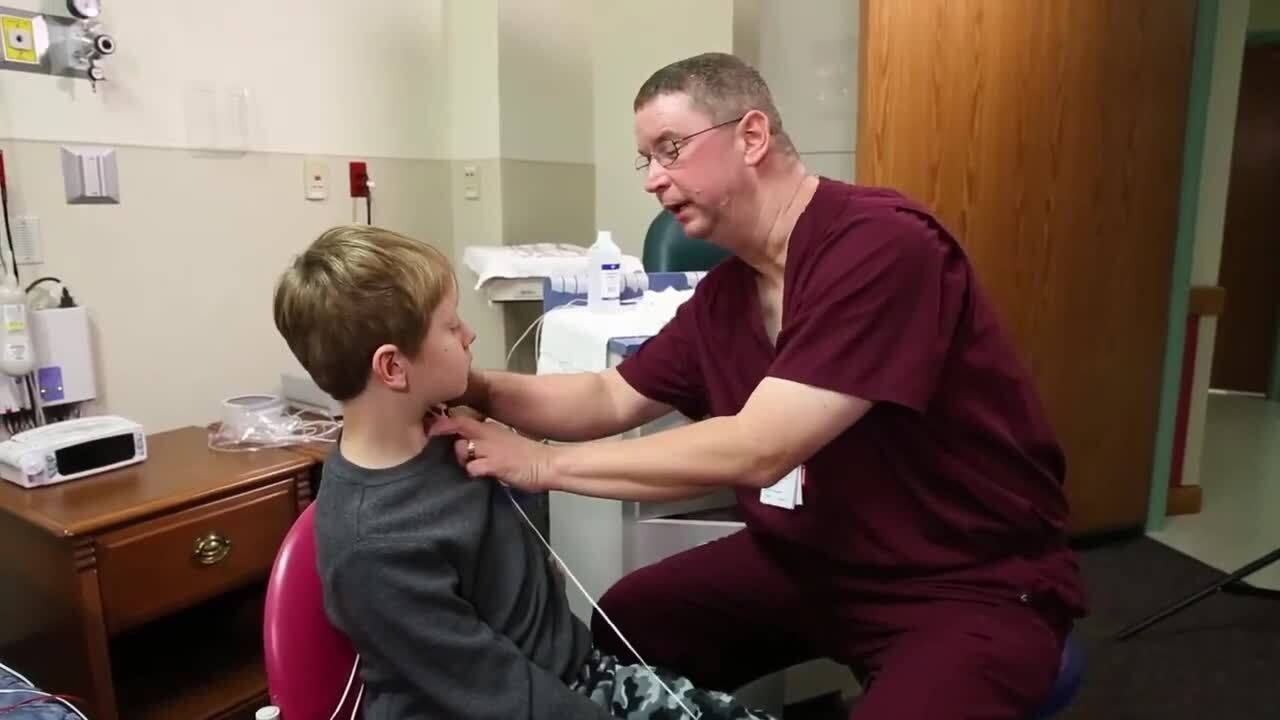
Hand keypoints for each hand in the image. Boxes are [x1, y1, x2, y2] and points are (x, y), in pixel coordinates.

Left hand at [429, 415, 554, 492]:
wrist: (548, 465)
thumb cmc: (527, 456)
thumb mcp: (504, 444)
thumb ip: (485, 444)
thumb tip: (467, 448)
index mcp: (490, 429)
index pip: (461, 420)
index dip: (442, 424)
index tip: (430, 431)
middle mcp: (488, 435)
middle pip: (457, 432)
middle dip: (453, 446)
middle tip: (463, 458)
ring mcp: (491, 449)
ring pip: (461, 449)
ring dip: (463, 460)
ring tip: (476, 468)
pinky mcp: (495, 464)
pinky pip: (473, 468)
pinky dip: (473, 472)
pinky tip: (483, 476)